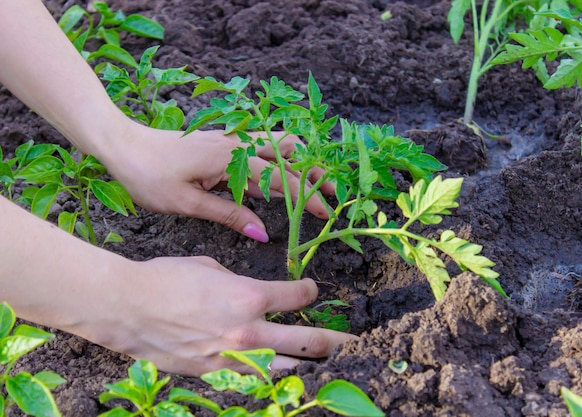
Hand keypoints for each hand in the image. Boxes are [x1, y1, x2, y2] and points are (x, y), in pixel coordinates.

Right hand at [86, 256, 354, 375]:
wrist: (127, 307)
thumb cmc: (166, 278)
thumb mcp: (210, 267)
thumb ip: (238, 281)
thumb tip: (250, 290)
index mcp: (250, 295)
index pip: (298, 296)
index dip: (311, 291)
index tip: (312, 289)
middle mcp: (249, 330)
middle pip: (309, 340)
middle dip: (336, 340)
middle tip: (353, 341)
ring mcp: (233, 356)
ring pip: (287, 367)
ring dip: (308, 363)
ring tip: (324, 362)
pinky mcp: (215, 373)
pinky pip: (254, 378)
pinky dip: (271, 374)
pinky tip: (281, 372)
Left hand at [103, 122, 332, 241]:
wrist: (121, 144)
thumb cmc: (149, 176)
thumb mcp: (187, 203)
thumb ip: (229, 215)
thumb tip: (263, 233)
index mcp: (232, 160)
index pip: (281, 178)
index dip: (306, 196)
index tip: (326, 212)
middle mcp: (237, 144)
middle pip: (289, 154)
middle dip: (314, 173)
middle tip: (334, 193)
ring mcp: (231, 140)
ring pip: (278, 145)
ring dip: (300, 161)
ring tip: (318, 181)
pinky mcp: (223, 141)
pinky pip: (261, 147)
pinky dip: (280, 158)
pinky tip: (283, 172)